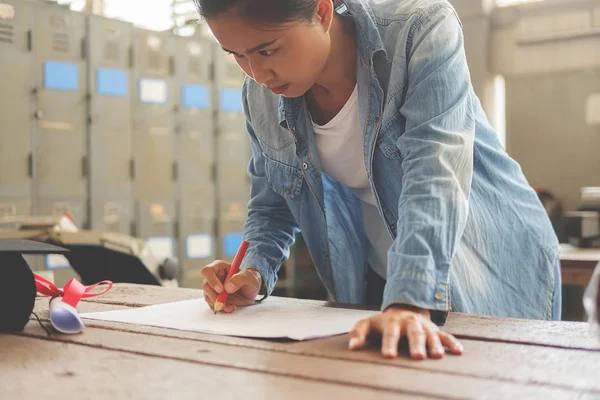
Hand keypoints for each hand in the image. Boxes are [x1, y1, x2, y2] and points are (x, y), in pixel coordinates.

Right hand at [201, 260, 261, 312]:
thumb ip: (240, 279)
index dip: (212, 280)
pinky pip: (212, 304)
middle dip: (215, 296)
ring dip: (218, 304)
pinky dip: (220, 309)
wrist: (251, 290)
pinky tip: (230, 308)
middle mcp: (214, 277)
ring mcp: (213, 288)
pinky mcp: (215, 298)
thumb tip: (227, 287)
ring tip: (231, 307)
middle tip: (225, 303)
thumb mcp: (250, 277)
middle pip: (206, 286)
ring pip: (208, 297)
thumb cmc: (250, 279)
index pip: (207, 271)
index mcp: (220, 267)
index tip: (221, 290)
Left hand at [348, 305, 462, 358]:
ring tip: (437, 356)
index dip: (389, 344)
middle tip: (416, 356)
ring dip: (434, 344)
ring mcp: (424, 326)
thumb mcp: (368, 323)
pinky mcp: (435, 330)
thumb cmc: (383, 322)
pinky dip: (452, 343)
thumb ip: (358, 333)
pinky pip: (446, 335)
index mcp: (393, 322)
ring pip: (431, 334)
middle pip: (414, 333)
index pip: (390, 333)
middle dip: (416, 344)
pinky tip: (459, 352)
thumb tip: (352, 347)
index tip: (388, 356)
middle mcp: (410, 323)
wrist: (403, 308)